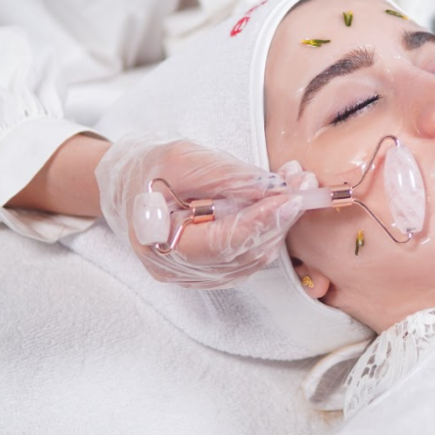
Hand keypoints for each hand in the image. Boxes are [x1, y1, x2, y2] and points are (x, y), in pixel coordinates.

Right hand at [95, 133, 315, 288]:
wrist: (130, 186)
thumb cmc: (148, 171)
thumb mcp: (181, 159)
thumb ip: (225, 175)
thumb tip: (273, 185)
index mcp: (159, 244)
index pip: (221, 242)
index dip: (259, 221)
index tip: (289, 197)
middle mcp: (180, 270)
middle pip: (244, 252)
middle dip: (279, 217)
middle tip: (303, 183)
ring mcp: (198, 275)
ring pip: (253, 256)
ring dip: (280, 221)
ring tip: (295, 183)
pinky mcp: (214, 269)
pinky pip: (250, 254)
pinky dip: (269, 228)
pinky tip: (280, 200)